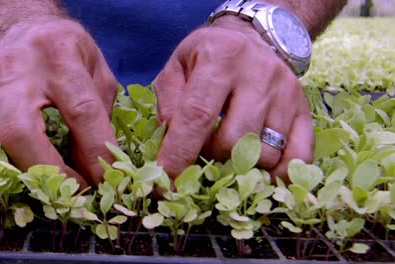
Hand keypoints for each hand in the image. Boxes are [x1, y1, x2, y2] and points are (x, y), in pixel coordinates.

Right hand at [0, 17, 117, 186]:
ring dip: (19, 173)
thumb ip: (99, 119)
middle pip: (19, 131)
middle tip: (73, 188)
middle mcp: (17, 69)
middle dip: (48, 170)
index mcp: (59, 56)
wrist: (27, 30)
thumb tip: (94, 168)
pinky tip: (22, 170)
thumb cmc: (70, 53)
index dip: (93, 152)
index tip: (102, 179)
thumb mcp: (98, 76)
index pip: (80, 112)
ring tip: (47, 184)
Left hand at [154, 16, 313, 180]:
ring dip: (241, 163)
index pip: (197, 116)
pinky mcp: (304, 109)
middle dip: (211, 157)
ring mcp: (287, 93)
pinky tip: (260, 169)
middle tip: (204, 146)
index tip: (166, 185)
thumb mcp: (176, 68)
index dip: (180, 154)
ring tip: (230, 147)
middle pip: (233, 141)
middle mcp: (258, 73)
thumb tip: (173, 145)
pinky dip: (279, 174)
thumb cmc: (206, 58)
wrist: (249, 39)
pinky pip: (300, 156)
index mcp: (220, 58)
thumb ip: (168, 105)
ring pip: (264, 154)